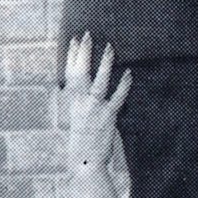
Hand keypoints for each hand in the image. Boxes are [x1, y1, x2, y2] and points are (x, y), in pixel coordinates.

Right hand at [64, 34, 131, 177]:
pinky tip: (129, 73)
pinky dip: (124, 85)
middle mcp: (80, 103)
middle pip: (80, 72)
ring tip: (110, 48)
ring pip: (99, 81)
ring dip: (105, 64)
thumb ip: (81, 103)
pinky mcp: (108, 117)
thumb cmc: (82, 142)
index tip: (72, 40)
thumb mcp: (76, 119)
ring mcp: (94, 109)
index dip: (70, 56)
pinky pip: (118, 97)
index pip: (69, 73)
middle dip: (83, 52)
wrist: (85, 162)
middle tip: (86, 35)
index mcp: (71, 102)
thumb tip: (85, 89)